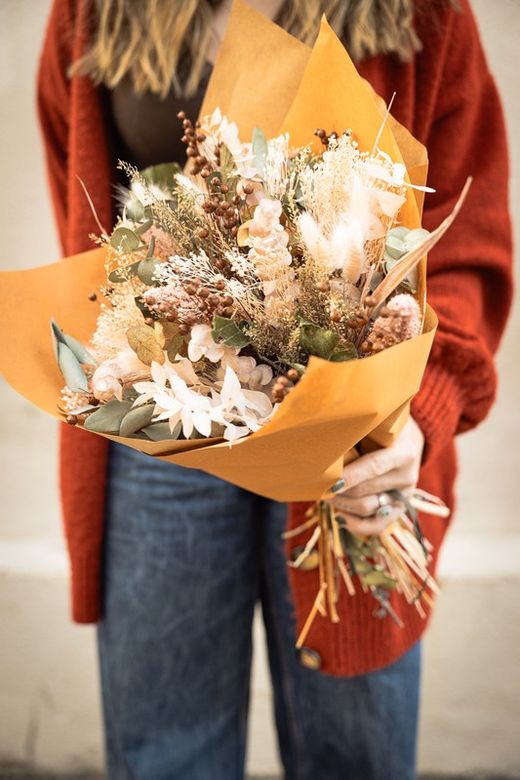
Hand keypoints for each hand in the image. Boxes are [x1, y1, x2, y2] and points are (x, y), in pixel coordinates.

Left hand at [332, 417, 424, 535]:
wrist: (410, 440)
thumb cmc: (384, 427)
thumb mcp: (377, 424)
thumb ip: (358, 430)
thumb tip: (326, 438)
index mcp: (404, 452)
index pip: (373, 466)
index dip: (349, 475)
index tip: (330, 480)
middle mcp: (407, 476)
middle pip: (364, 491)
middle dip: (337, 490)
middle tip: (318, 484)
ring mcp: (404, 495)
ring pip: (366, 509)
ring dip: (341, 504)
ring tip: (327, 494)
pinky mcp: (399, 509)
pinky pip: (376, 526)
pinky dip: (356, 525)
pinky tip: (341, 515)